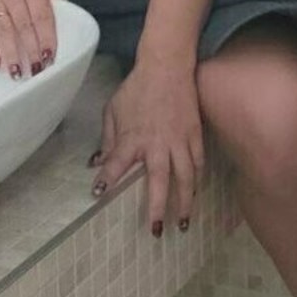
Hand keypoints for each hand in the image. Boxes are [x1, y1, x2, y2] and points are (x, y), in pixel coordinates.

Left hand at [88, 60, 206, 234]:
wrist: (167, 66)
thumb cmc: (137, 88)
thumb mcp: (113, 109)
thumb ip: (107, 138)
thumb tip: (98, 163)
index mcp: (132, 137)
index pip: (115, 165)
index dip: (106, 181)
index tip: (98, 195)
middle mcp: (157, 143)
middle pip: (159, 182)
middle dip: (157, 208)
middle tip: (156, 231)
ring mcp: (179, 140)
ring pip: (185, 177)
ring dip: (185, 202)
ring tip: (184, 223)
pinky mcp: (195, 133)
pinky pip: (198, 162)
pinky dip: (197, 179)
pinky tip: (195, 191)